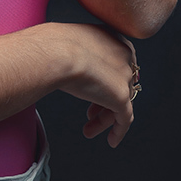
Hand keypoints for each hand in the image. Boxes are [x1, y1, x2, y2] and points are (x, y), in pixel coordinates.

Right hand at [57, 24, 139, 147]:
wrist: (57, 51)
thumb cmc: (54, 44)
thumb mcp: (68, 43)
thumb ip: (74, 52)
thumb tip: (59, 60)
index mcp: (114, 40)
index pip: (115, 66)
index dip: (103, 83)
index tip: (91, 95)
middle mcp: (124, 57)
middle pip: (118, 85)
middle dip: (103, 102)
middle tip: (90, 114)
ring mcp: (124, 76)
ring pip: (120, 103)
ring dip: (104, 119)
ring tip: (88, 130)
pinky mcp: (121, 96)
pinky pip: (125, 118)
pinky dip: (119, 131)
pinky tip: (112, 140)